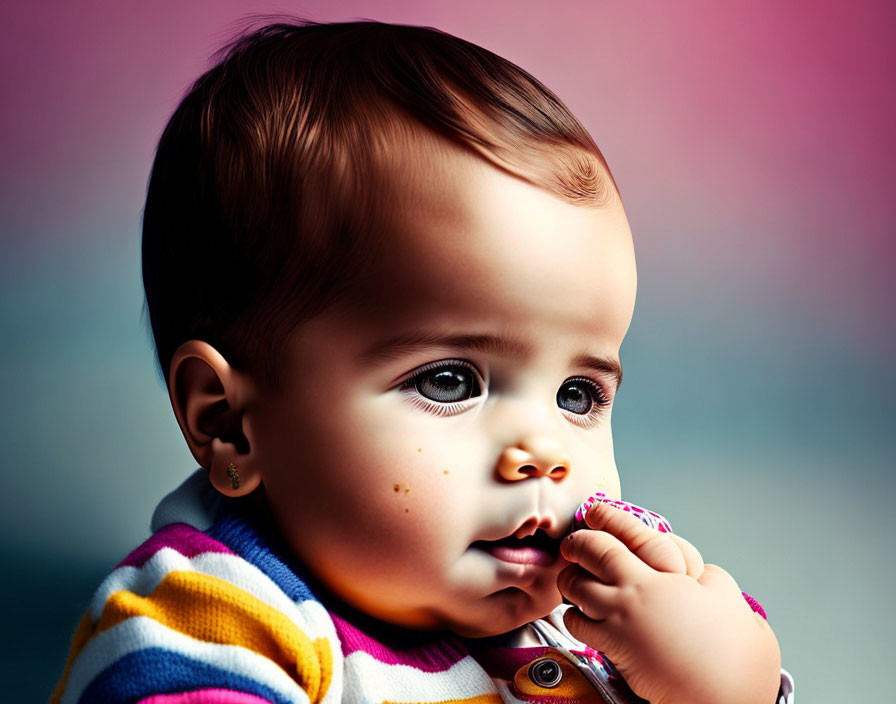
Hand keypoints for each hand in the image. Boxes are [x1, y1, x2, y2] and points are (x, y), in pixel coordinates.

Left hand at [557, 502, 780, 703]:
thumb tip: (695, 572)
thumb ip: (705, 575)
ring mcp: (620, 618)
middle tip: (573, 543)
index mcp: (666, 572)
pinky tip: (580, 614)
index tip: (595, 511)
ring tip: (572, 577)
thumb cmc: (734, 652)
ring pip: (576, 585)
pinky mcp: (613, 646)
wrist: (724, 696)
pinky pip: (576, 622)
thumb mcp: (728, 595)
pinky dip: (572, 614)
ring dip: (570, 578)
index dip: (606, 516)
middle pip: (592, 552)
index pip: (628, 531)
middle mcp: (636, 590)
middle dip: (577, 543)